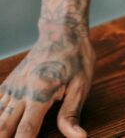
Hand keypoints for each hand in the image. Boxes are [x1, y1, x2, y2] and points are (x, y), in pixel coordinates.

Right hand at [0, 23, 94, 137]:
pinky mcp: (8, 84)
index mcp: (40, 93)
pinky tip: (1, 125)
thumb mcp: (81, 86)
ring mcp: (11, 87)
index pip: (25, 130)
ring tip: (5, 136)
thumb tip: (78, 137)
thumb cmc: (76, 58)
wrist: (62, 32)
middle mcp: (20, 91)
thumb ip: (71, 114)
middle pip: (2, 127)